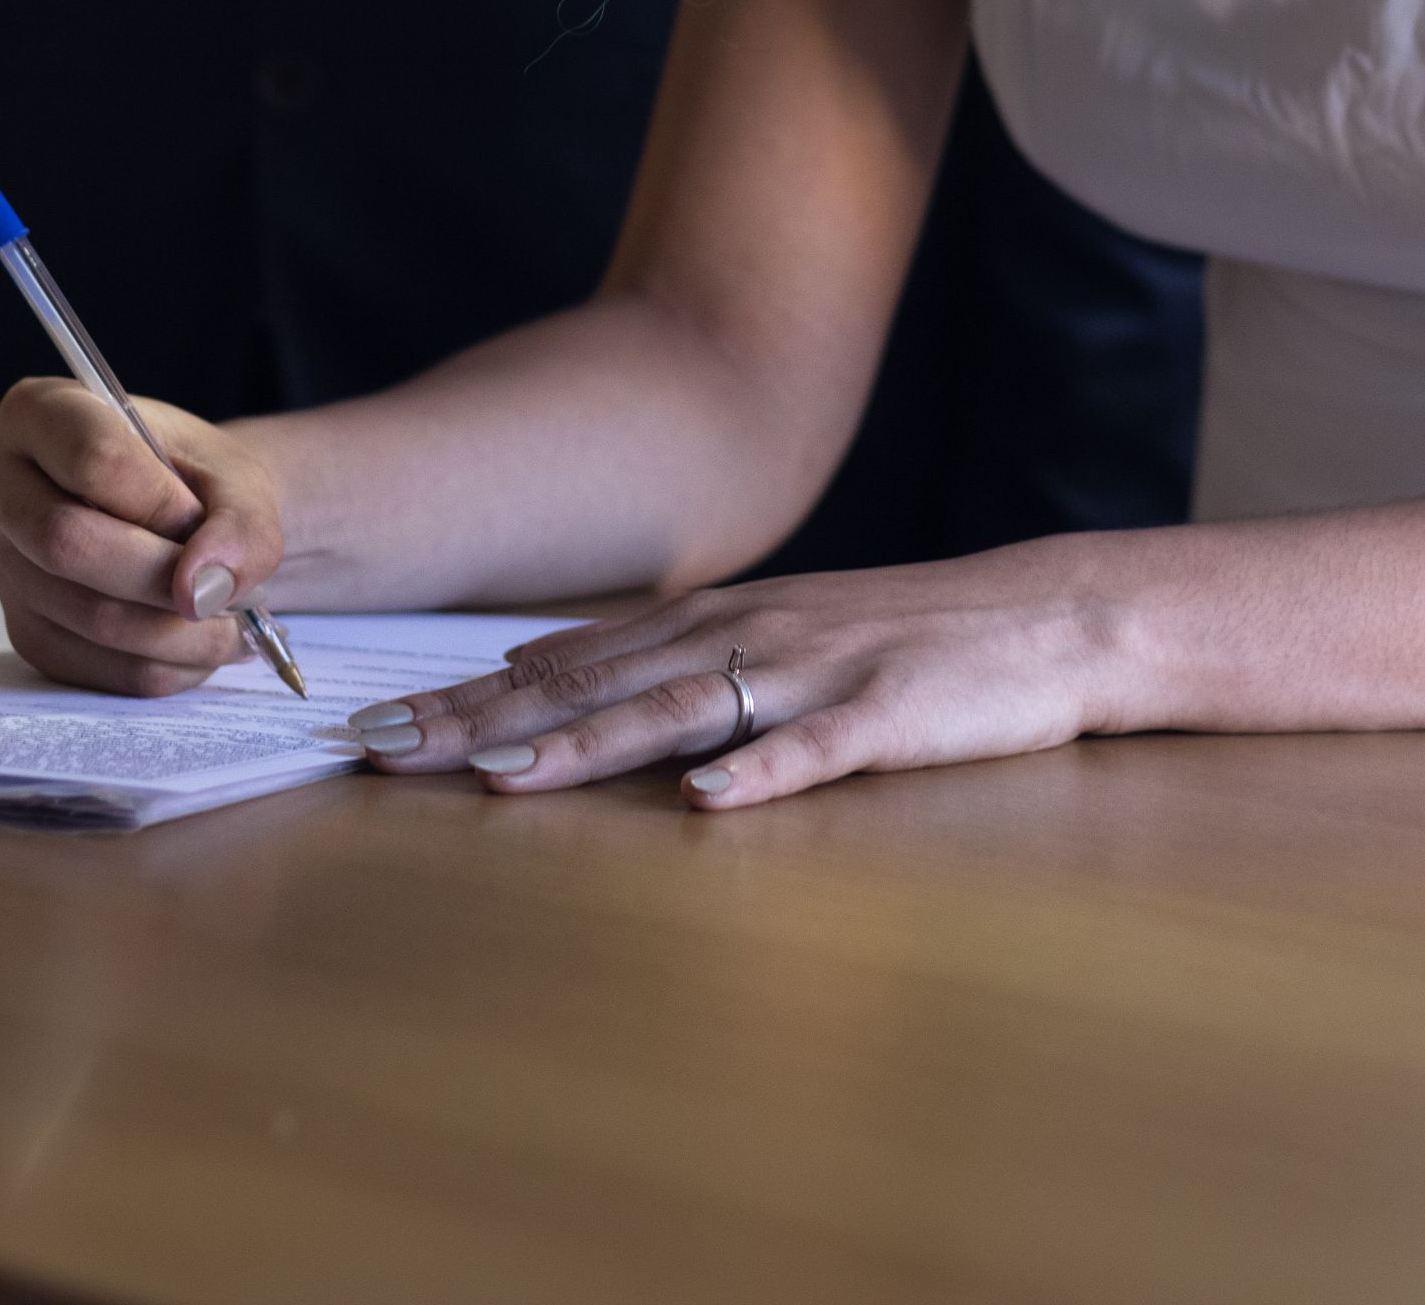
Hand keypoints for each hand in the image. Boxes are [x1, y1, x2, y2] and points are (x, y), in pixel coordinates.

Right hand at [0, 378, 285, 697]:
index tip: (200, 517)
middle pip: (66, 542)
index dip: (159, 500)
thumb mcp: (236, 476)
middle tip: (226, 589)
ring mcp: (3, 566)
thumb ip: (239, 522)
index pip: (90, 456)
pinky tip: (200, 640)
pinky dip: (167, 665)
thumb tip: (204, 589)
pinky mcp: (25, 631)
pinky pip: (96, 667)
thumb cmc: (197, 480)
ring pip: (88, 616)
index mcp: (39, 412)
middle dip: (161, 574)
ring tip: (232, 618)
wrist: (186, 520)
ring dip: (179, 632)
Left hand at [344, 540, 1128, 808]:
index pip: (568, 659)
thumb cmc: (906, 636)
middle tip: (384, 755)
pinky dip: (757, 776)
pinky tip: (704, 806)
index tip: (375, 732)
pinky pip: (814, 752)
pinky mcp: (886, 716)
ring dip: (586, 745)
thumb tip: (547, 674)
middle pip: (597, 681)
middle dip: (484, 720)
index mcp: (718, 620)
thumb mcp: (777, 631)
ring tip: (501, 779)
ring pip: (680, 711)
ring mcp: (818, 673)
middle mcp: (749, 635)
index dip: (469, 696)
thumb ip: (671, 654)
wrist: (1049, 617)